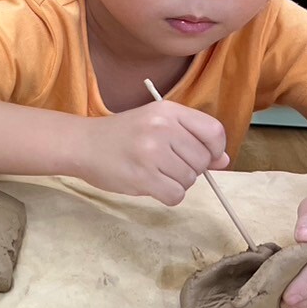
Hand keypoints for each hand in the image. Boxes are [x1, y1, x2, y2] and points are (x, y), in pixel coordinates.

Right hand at [77, 102, 228, 204]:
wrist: (82, 144)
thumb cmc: (121, 135)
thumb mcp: (156, 124)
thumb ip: (191, 138)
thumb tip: (224, 160)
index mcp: (168, 110)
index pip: (214, 132)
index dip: (215, 149)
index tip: (201, 156)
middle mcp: (162, 128)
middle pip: (202, 160)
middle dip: (190, 168)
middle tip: (165, 164)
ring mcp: (152, 152)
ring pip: (190, 180)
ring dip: (176, 182)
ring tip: (154, 173)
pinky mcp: (142, 177)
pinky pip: (175, 195)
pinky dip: (167, 196)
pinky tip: (151, 185)